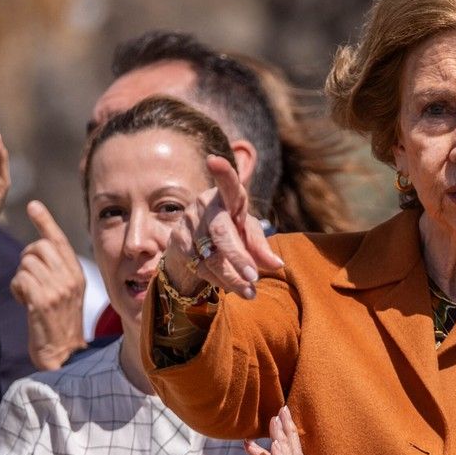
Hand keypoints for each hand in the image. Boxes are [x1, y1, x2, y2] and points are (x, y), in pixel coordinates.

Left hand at [10, 200, 87, 369]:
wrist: (64, 354)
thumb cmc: (60, 324)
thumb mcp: (67, 293)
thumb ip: (58, 271)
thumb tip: (40, 246)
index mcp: (77, 274)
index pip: (59, 240)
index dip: (45, 221)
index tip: (33, 205)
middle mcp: (70, 278)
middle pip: (37, 248)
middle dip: (26, 260)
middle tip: (30, 280)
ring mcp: (58, 289)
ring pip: (26, 263)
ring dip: (21, 278)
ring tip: (29, 296)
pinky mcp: (43, 301)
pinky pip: (20, 279)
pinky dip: (17, 289)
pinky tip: (25, 303)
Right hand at [165, 155, 283, 299]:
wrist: (196, 243)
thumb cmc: (232, 231)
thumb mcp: (248, 234)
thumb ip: (260, 247)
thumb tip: (277, 264)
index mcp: (229, 198)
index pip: (228, 184)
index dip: (223, 172)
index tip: (213, 160)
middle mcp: (206, 205)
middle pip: (221, 232)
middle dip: (238, 256)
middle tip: (253, 278)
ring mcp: (189, 222)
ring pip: (210, 256)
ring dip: (231, 278)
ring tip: (250, 293)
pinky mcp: (178, 241)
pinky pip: (200, 266)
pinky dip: (218, 281)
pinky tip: (229, 287)